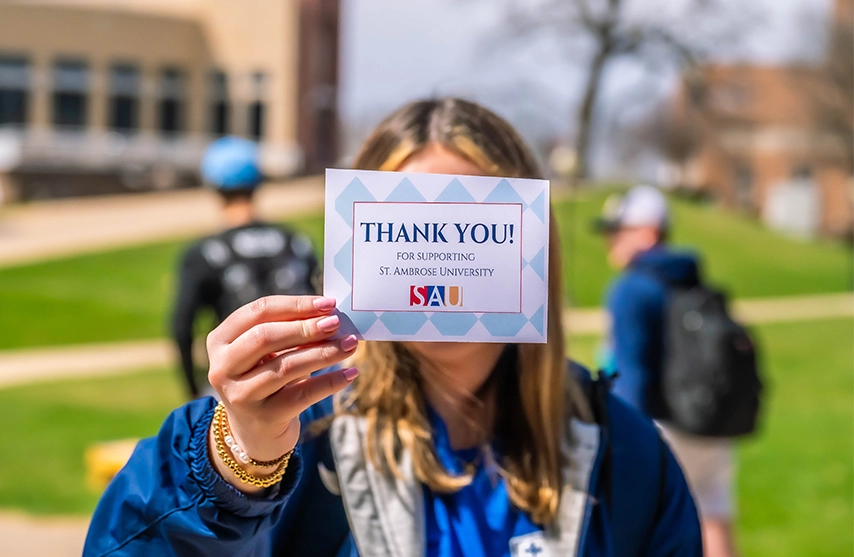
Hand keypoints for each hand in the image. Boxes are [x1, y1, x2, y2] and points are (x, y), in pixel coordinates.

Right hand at [205, 295, 358, 490]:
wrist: (255, 433)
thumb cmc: (264, 379)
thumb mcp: (266, 353)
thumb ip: (288, 331)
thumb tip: (329, 315)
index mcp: (220, 341)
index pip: (258, 312)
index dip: (295, 304)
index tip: (327, 303)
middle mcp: (222, 368)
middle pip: (266, 337)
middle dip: (306, 327)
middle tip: (337, 323)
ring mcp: (241, 395)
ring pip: (286, 366)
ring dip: (324, 352)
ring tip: (350, 344)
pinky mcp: (264, 417)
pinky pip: (304, 394)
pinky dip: (330, 381)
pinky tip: (350, 373)